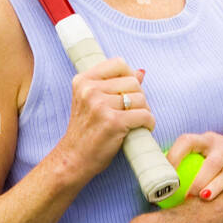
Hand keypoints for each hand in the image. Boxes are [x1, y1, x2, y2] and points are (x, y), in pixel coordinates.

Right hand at [55, 58, 152, 181]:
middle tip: (132, 112)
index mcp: (83, 81)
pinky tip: (142, 128)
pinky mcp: (113, 122)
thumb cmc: (86, 131)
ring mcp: (100, 106)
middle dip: (139, 97)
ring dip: (144, 111)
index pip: (119, 64)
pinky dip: (149, 123)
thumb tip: (141, 72)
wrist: (73, 159)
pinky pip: (144, 115)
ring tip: (136, 121)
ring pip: (140, 99)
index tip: (128, 92)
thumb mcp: (92, 102)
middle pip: (133, 82)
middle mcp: (89, 90)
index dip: (129, 76)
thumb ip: (114, 85)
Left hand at [167, 131, 222, 209]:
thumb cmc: (222, 160)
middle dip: (199, 178)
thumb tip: (155, 189)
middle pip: (211, 161)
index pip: (187, 142)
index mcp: (206, 141)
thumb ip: (187, 165)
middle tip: (187, 195)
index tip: (165, 174)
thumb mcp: (206, 154)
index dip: (175, 155)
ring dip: (217, 185)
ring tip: (205, 197)